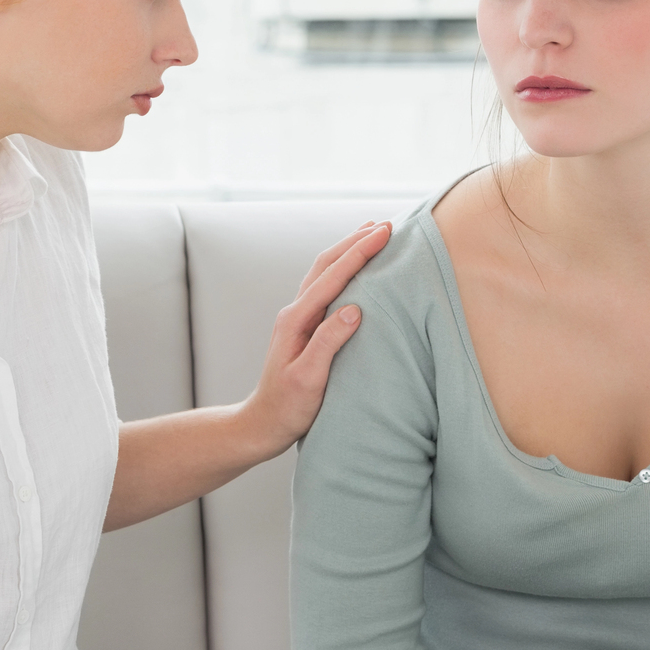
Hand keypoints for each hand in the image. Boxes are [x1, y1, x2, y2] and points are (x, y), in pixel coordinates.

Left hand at [234, 220, 391, 455]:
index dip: (359, 252)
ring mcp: (299, 318)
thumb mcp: (309, 379)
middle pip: (326, 265)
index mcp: (297, 319)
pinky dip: (343, 270)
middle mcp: (296, 312)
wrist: (264, 424)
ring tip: (371, 235)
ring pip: (325, 273)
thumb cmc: (287, 407)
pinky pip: (326, 288)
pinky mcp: (305, 327)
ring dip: (348, 251)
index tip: (384, 233)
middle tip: (386, 225)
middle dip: (355, 242)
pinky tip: (355, 270)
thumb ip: (328, 342)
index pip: (332, 276)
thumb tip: (354, 309)